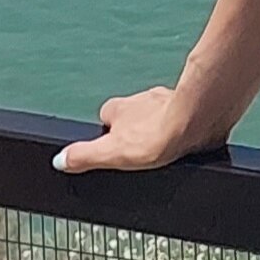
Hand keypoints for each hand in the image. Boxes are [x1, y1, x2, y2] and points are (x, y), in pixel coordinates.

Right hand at [53, 85, 213, 175]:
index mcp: (119, 108)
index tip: (115, 149)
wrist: (199, 120)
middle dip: (136, 131)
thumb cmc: (158, 134)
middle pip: (132, 115)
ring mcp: (166, 99)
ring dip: (160, 126)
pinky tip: (186, 142)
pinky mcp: (190, 104)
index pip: (106, 116)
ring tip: (166, 148)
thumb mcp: (112, 153)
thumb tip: (60, 161)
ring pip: (157, 113)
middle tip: (143, 152)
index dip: (109, 135)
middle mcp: (141, 98)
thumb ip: (85, 156)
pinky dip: (182, 127)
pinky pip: (182, 115)